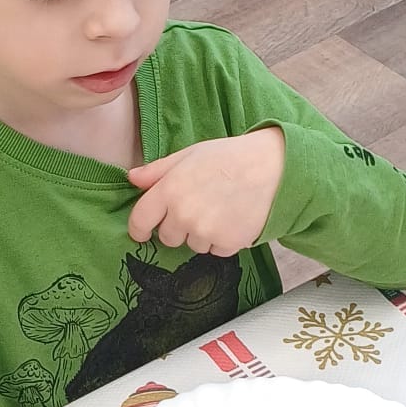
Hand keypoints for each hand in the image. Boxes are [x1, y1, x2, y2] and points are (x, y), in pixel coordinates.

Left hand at [127, 130, 284, 255]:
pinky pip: (215, 251)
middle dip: (177, 227)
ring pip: (192, 245)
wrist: (273, 167)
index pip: (139, 221)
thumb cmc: (229, 157)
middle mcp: (183, 215)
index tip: (143, 232)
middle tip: (198, 206)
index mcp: (169, 190)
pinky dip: (221, 240)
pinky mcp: (227, 244)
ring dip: (201, 233)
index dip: (139, 229)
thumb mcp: (189, 155)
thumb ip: (157, 171)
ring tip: (220, 209)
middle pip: (167, 237)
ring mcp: (205, 232)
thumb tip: (132, 179)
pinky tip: (233, 218)